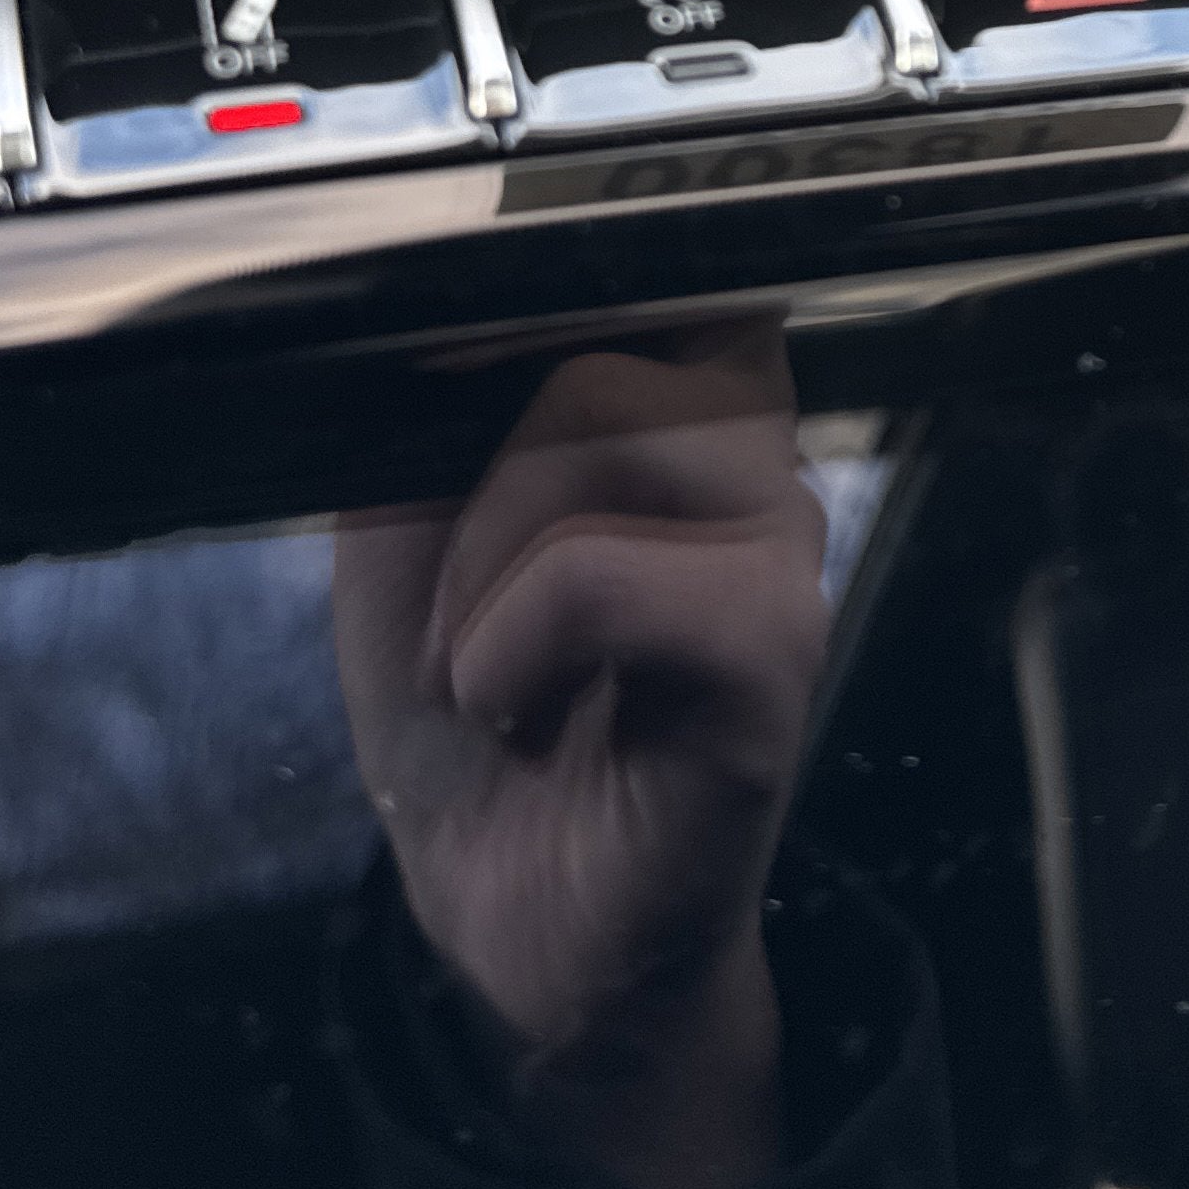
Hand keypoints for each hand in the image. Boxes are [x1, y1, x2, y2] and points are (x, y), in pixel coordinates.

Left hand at [332, 324, 833, 1188]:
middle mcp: (753, 458)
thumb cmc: (478, 724)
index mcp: (679, 412)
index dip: (531, 312)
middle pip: (603, 341)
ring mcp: (779, 547)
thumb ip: (433, 404)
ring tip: (485, 673)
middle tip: (459, 616)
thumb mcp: (408, 529)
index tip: (451, 402)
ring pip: (606, 423)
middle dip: (479, 477)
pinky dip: (519, 639)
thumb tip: (420, 297)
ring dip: (487, 565)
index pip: (635, 267)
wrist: (516, 920)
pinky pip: (616, 573)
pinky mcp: (776, 650)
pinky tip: (514, 707)